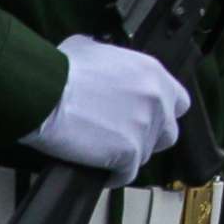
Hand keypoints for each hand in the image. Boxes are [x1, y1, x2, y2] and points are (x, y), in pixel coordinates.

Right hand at [20, 36, 189, 186]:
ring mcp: (146, 127)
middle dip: (150, 136)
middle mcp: (157, 99)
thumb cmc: (62, 71)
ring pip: (147, 153)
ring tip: (108, 152)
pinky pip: (127, 174)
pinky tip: (102, 171)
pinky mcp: (129, 152)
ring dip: (130, 155)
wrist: (45, 94)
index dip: (163, 112)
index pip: (179, 101)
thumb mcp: (91, 48)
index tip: (146, 117)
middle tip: (125, 136)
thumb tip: (102, 61)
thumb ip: (111, 58)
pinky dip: (115, 175)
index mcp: (152, 73)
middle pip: (168, 131)